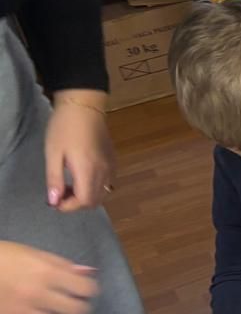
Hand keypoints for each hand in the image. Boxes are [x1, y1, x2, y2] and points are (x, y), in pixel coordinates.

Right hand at [0, 241, 97, 313]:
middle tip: (76, 304)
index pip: (84, 288)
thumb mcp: (33, 253)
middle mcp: (37, 294)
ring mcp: (22, 312)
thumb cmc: (2, 256)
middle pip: (76, 310)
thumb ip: (61, 264)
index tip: (86, 290)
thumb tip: (87, 273)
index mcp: (46, 272)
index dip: (89, 289)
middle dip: (81, 307)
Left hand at [44, 94, 115, 211]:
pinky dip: (95, 188)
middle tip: (60, 194)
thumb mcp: (53, 153)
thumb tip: (54, 201)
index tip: (54, 201)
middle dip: (77, 204)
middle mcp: (104, 172)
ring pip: (103, 194)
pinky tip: (82, 177)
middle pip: (95, 201)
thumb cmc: (64, 128)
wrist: (84, 106)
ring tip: (70, 186)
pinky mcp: (113, 161)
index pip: (84, 201)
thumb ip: (54, 179)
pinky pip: (108, 184)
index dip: (69, 206)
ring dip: (86, 196)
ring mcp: (111, 167)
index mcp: (88, 170)